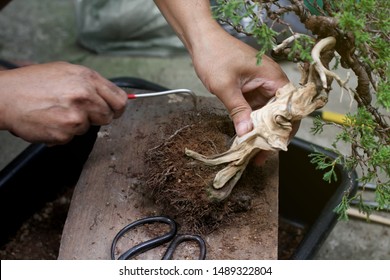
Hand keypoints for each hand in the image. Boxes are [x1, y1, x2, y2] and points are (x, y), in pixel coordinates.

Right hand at [0, 62, 126, 144]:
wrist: (5, 96)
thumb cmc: (32, 83)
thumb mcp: (66, 72)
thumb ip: (90, 84)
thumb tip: (111, 96)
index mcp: (87, 78)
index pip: (119, 99)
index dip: (116, 108)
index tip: (112, 111)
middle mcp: (85, 95)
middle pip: (108, 116)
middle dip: (96, 117)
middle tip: (77, 112)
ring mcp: (76, 115)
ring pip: (89, 128)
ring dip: (76, 124)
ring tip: (57, 112)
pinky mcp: (65, 132)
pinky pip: (72, 137)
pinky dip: (62, 133)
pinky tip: (49, 121)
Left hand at [191, 28, 294, 164]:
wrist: (201, 40)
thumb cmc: (214, 55)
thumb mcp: (225, 86)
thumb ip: (237, 110)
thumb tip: (246, 133)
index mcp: (272, 76)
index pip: (289, 106)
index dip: (285, 127)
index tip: (276, 145)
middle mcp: (270, 81)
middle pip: (279, 113)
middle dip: (271, 134)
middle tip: (261, 155)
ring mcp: (260, 86)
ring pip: (266, 113)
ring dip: (260, 131)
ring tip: (253, 151)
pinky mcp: (249, 89)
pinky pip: (255, 109)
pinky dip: (251, 122)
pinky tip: (245, 137)